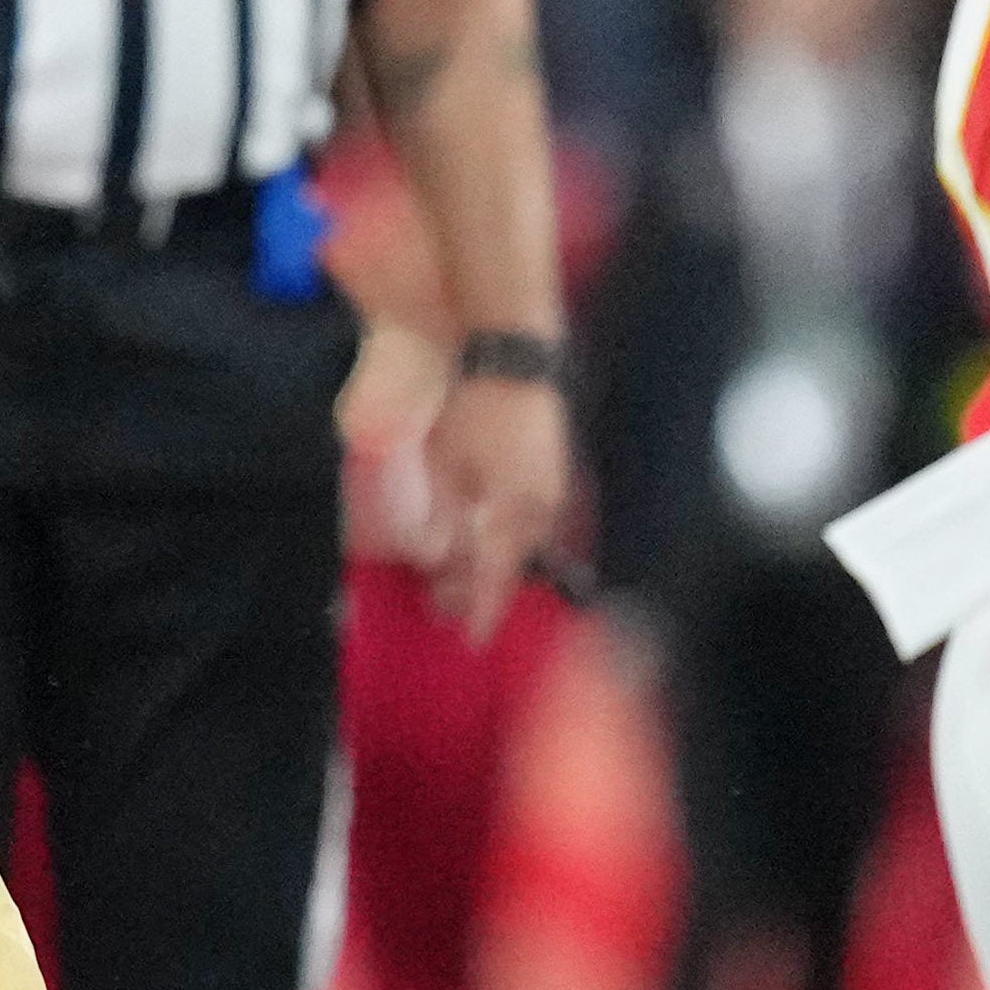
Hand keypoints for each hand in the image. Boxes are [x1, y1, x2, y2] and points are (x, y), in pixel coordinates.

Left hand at [409, 351, 576, 635]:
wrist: (514, 352)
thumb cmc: (472, 405)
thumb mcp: (446, 463)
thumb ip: (443, 515)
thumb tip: (435, 556)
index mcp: (515, 512)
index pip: (497, 578)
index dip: (483, 611)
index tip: (471, 637)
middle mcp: (542, 508)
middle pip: (512, 565)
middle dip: (480, 588)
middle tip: (442, 601)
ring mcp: (553, 488)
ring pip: (524, 544)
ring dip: (493, 561)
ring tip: (457, 570)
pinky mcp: (553, 471)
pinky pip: (532, 520)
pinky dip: (507, 536)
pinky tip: (484, 534)